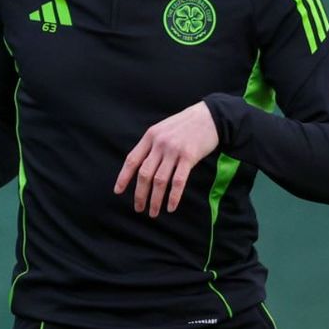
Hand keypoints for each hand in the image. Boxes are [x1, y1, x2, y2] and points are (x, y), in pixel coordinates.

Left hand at [115, 101, 218, 216]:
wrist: (211, 116)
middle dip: (140, 194)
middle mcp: (160, 144)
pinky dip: (173, 196)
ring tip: (153, 212)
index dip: (123, 177)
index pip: (132, 160)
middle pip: (144, 174)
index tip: (118, 191)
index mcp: (150, 136)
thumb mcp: (163, 129)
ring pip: (160, 180)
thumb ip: (151, 145)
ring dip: (155, 199)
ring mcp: (174, 150)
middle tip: (138, 208)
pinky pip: (178, 181)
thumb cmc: (185, 125)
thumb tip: (139, 168)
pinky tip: (170, 207)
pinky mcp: (190, 156)